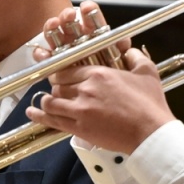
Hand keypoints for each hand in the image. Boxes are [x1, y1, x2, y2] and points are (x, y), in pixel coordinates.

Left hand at [28, 39, 173, 155]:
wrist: (150, 132)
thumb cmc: (150, 105)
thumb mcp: (146, 73)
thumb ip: (135, 58)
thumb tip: (130, 50)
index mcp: (99, 74)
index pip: (68, 68)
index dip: (60, 72)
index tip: (58, 75)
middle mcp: (86, 89)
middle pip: (58, 84)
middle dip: (55, 87)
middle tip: (56, 90)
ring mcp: (81, 109)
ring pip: (52, 101)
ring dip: (47, 101)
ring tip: (45, 103)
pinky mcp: (80, 128)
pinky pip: (53, 120)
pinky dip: (40, 116)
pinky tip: (32, 113)